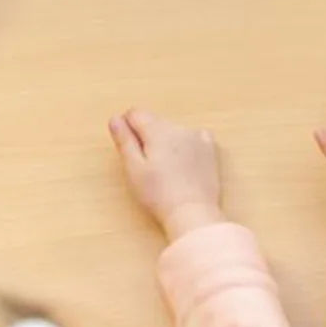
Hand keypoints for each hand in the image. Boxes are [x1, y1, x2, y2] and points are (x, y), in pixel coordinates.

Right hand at [108, 110, 225, 240]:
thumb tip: (116, 118)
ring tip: (166, 171)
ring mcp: (197, 138)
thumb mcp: (134, 168)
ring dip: (166, 143)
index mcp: (158, 130)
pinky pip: (193, 138)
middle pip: (155, 123)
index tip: (130, 150)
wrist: (192, 213)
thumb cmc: (158, 194)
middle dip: (147, 138)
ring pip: (173, 131)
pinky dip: (186, 146)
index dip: (128, 129)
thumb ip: (124, 140)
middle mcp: (179, 128)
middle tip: (148, 167)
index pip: (136, 114)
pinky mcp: (209, 150)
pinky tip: (183, 164)